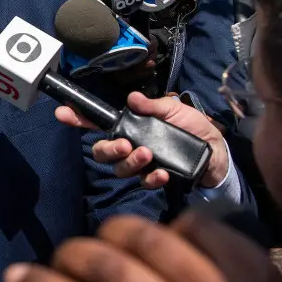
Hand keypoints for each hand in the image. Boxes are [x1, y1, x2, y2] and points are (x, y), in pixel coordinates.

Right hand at [4, 214, 281, 281]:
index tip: (17, 276)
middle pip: (108, 265)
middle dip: (69, 254)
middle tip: (61, 260)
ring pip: (146, 236)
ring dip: (112, 234)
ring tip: (105, 245)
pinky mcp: (251, 264)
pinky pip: (193, 225)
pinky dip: (168, 230)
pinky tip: (163, 246)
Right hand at [55, 92, 227, 189]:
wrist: (219, 154)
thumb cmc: (195, 129)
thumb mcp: (176, 111)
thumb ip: (153, 107)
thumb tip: (131, 98)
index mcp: (133, 126)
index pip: (100, 124)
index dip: (79, 118)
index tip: (63, 113)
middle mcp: (131, 146)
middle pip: (103, 152)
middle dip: (108, 149)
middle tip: (125, 145)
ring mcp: (142, 165)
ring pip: (120, 170)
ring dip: (130, 163)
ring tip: (148, 155)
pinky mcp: (156, 180)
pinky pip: (143, 182)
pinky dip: (151, 177)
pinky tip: (162, 173)